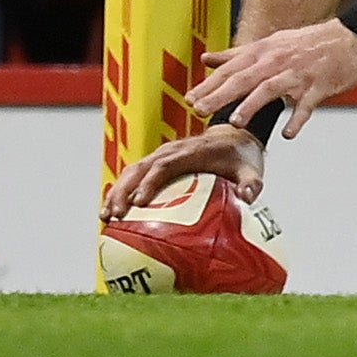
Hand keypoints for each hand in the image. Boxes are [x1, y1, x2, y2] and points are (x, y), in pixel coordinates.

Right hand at [102, 124, 260, 217]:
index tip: (140, 202)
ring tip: (105, 217)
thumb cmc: (241, 158)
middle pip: (141, 168)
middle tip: (114, 215)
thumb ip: (251, 182)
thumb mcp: (251, 169)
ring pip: (132, 171)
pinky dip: (120, 192)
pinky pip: (133, 176)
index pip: (166, 164)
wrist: (234, 138)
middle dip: (124, 190)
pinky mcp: (156, 164)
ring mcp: (161, 156)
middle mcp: (171, 151)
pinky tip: (111, 214)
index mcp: (192, 151)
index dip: (151, 182)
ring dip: (116, 192)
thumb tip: (248, 197)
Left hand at [181, 18, 356, 139]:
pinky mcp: (319, 87)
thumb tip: (207, 58)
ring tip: (235, 121)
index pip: (231, 68)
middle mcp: (278, 61)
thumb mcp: (271, 43)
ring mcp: (298, 74)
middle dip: (219, 94)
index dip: (209, 84)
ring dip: (252, 105)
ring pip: (270, 89)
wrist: (352, 39)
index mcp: (264, 51)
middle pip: (244, 78)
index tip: (190, 98)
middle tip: (199, 109)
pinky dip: (297, 119)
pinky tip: (288, 133)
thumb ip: (237, 54)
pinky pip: (306, 105)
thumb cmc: (310, 44)